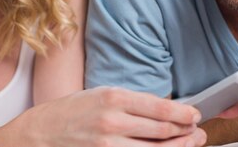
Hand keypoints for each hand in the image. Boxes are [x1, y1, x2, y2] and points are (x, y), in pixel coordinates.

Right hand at [11, 87, 206, 146]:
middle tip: (197, 132)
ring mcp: (108, 146)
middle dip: (186, 132)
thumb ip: (131, 103)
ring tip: (188, 144)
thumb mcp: (100, 95)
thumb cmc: (71, 112)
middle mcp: (112, 121)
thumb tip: (165, 110)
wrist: (39, 135)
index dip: (183, 113)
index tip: (195, 115)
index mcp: (113, 97)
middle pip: (162, 130)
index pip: (160, 107)